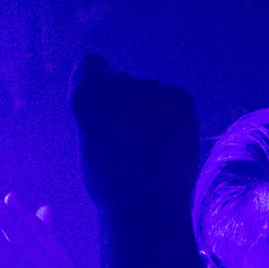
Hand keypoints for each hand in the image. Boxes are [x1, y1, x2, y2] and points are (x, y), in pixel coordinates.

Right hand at [70, 55, 200, 216]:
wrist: (146, 202)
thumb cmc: (109, 183)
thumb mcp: (91, 144)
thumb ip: (99, 116)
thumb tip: (116, 109)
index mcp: (88, 94)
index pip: (91, 65)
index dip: (98, 84)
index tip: (104, 111)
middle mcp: (118, 83)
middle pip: (125, 83)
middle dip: (127, 103)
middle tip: (132, 139)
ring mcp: (152, 89)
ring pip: (153, 93)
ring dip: (153, 110)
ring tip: (154, 147)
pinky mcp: (180, 98)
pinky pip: (176, 98)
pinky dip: (176, 114)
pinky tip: (171, 141)